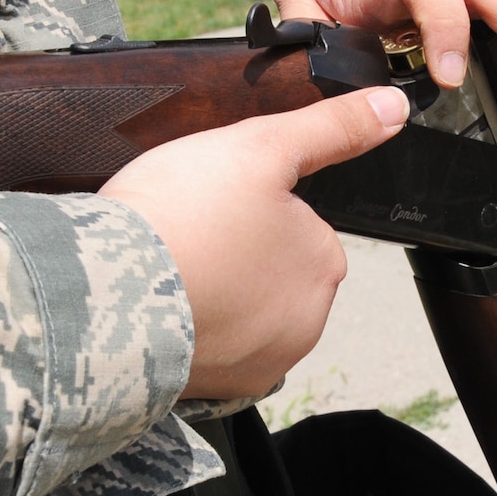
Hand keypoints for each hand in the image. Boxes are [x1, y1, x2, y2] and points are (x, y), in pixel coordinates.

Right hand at [100, 85, 410, 399]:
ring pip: (242, 310)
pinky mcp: (221, 388)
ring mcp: (264, 360)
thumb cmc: (178, 219)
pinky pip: (214, 349)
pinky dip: (193, 329)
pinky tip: (165, 307)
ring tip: (171, 269)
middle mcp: (307, 320)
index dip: (247, 205)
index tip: (209, 203)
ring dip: (214, 292)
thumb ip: (333, 127)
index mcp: (324, 262)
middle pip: (271, 269)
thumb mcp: (262, 147)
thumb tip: (392, 107)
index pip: (297, 224)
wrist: (104, 294)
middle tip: (187, 234)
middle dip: (235, 253)